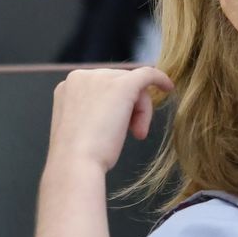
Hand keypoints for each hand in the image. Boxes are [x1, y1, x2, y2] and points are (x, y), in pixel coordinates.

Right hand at [44, 66, 174, 176]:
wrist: (77, 163)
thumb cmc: (80, 155)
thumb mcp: (82, 126)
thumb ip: (93, 110)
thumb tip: (113, 108)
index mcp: (68, 86)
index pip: (102, 86)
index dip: (116, 105)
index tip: (120, 126)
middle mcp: (81, 76)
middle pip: (118, 83)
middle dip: (130, 107)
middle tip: (133, 133)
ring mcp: (100, 78)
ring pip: (133, 85)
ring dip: (140, 110)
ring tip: (136, 134)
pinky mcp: (122, 85)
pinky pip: (146, 73)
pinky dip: (159, 79)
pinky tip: (168, 87)